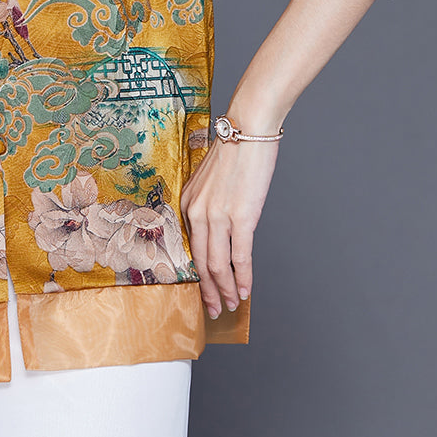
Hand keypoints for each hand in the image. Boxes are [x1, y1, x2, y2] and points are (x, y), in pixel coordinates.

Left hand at [180, 137, 279, 318]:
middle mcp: (197, 212)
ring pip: (217, 265)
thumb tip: (218, 223)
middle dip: (208, 290)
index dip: (197, 274)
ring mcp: (218, 216)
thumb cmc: (235, 149)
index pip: (190, 248)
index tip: (203, 290)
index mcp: (188, 203)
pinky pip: (239, 256)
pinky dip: (242, 278)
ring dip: (225, 289)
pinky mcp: (241, 217)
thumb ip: (208, 202)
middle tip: (213, 309)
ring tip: (230, 305)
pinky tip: (245, 291)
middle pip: (200, 262)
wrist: (249, 127)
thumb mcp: (210, 178)